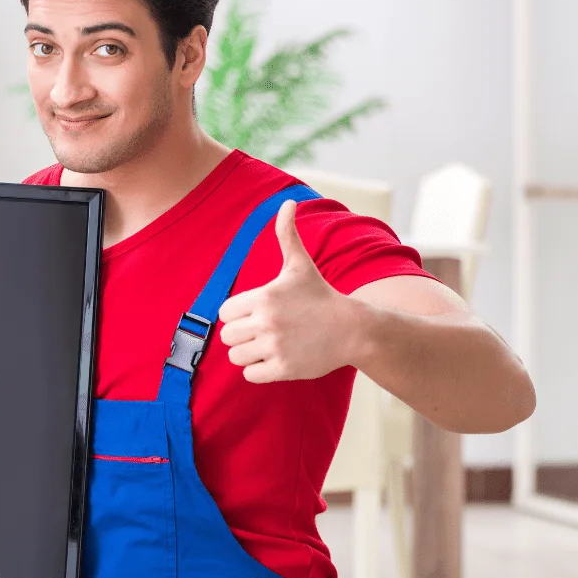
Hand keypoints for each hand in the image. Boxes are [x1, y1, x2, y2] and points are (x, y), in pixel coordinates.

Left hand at [217, 200, 357, 382]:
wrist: (352, 328)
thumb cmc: (320, 296)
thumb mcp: (300, 265)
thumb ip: (287, 234)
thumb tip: (289, 201)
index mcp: (263, 297)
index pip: (224, 313)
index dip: (237, 314)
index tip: (256, 313)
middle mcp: (266, 322)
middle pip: (227, 336)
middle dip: (241, 335)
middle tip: (263, 331)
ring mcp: (275, 347)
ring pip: (236, 357)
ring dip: (248, 354)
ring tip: (268, 345)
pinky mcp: (283, 369)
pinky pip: (250, 375)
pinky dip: (258, 371)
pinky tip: (275, 359)